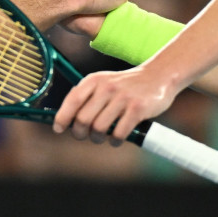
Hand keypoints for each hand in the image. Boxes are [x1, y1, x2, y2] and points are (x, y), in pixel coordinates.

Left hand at [52, 65, 178, 144]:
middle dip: (80, 133)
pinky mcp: (138, 109)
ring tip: (102, 137)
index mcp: (95, 80)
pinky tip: (116, 139)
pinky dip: (115, 140)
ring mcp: (123, 98)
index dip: (62, 117)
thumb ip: (87, 97)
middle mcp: (107, 87)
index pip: (72, 100)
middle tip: (85, 136)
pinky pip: (119, 133)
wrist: (159, 76)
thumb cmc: (126, 85)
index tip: (59, 129)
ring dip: (97, 139)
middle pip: (83, 119)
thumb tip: (65, 119)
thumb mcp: (104, 83)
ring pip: (99, 128)